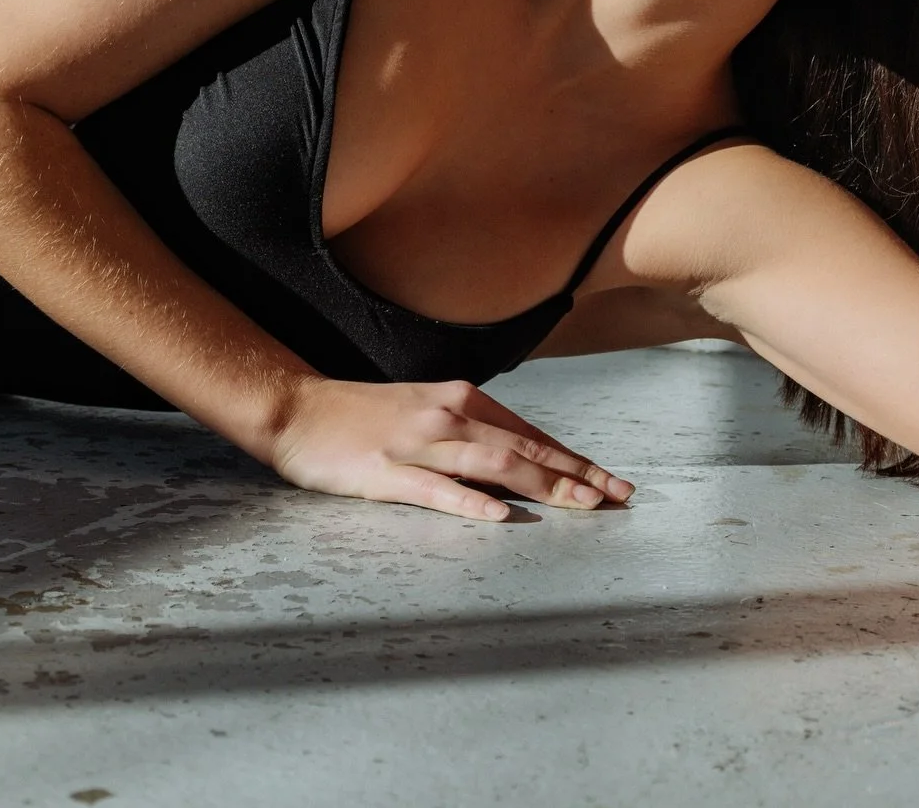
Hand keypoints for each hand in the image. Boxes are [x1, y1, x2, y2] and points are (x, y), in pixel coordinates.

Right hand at [268, 375, 633, 520]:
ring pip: (493, 465)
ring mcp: (419, 444)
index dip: (575, 459)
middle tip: (619, 497)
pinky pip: (435, 489)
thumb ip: (470, 431)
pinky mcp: (387, 472)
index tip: (613, 482)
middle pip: (523, 448)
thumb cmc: (365, 416)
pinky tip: (500, 517)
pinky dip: (471, 502)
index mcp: (461, 401)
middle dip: (576, 474)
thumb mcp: (427, 411)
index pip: (532, 434)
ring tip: (581, 505)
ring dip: (542, 484)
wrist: (299, 409)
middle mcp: (448, 416)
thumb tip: (518, 456)